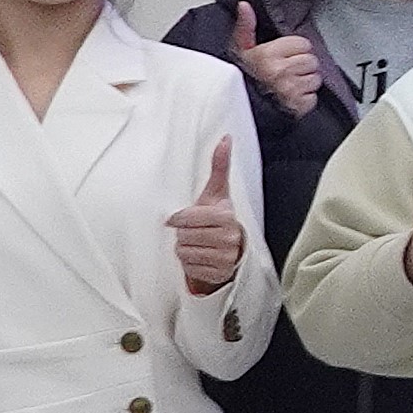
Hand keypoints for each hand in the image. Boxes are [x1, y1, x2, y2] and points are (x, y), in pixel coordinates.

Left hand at [169, 143, 246, 297]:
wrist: (232, 250)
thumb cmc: (218, 220)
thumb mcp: (217, 194)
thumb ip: (219, 167)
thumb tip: (225, 139)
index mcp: (227, 216)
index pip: (187, 218)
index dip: (179, 219)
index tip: (180, 220)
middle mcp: (230, 238)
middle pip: (184, 236)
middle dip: (184, 235)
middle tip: (193, 233)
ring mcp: (226, 257)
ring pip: (184, 252)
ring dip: (186, 250)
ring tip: (197, 245)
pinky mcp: (219, 273)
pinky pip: (190, 268)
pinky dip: (190, 264)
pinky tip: (199, 258)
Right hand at [229, 0, 326, 119]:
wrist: (238, 107)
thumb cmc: (242, 78)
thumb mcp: (240, 49)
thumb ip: (245, 26)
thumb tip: (244, 5)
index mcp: (267, 55)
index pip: (303, 44)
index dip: (295, 49)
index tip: (284, 56)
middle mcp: (280, 72)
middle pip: (311, 60)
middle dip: (302, 65)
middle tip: (286, 70)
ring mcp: (290, 90)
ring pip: (316, 78)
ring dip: (305, 81)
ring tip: (288, 83)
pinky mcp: (297, 106)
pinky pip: (313, 98)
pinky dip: (305, 98)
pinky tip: (291, 97)